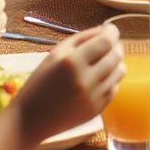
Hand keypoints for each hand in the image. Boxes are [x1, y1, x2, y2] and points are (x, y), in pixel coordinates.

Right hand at [13, 25, 124, 143]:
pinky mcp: (98, 109)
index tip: (110, 30)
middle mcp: (86, 79)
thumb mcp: (54, 54)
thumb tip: (106, 30)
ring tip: (103, 62)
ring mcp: (94, 97)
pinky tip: (99, 79)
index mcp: (72, 62)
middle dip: (115, 46)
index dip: (112, 32)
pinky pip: (115, 88)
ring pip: (120, 71)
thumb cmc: (39, 83)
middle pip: (117, 55)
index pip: (106, 41)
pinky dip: (111, 80)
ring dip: (115, 63)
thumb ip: (82, 38)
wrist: (29, 120)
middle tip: (106, 46)